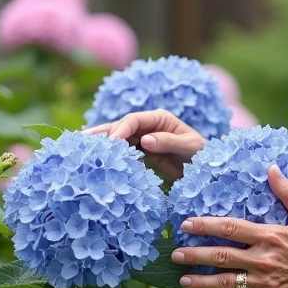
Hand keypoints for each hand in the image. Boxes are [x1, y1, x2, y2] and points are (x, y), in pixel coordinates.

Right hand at [83, 110, 205, 179]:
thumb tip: (145, 140)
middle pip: (121, 127)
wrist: (206, 169)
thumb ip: (168, 142)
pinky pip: (123, 154)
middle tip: (82, 141)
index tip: (111, 142)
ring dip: (102, 144)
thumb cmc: (202, 153)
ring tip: (80, 149)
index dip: (120, 129)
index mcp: (159, 118)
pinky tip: (96, 161)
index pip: (134, 120)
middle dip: (102, 134)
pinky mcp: (141, 154)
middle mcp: (148, 126)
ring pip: (118, 140)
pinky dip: (111, 156)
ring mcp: (143, 140)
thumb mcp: (190, 146)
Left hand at [171, 164, 287, 287]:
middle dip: (195, 255)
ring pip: (225, 282)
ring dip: (201, 282)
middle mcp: (264, 259)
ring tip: (183, 281)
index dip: (205, 225)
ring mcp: (266, 283)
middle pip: (221, 256)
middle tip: (175, 255)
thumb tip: (272, 168)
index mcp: (271, 235)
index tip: (186, 224)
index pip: (231, 228)